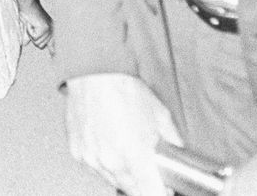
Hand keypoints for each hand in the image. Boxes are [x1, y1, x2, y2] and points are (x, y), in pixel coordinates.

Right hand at [20, 0, 53, 48]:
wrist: (27, 5)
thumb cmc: (27, 15)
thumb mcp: (29, 28)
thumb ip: (29, 36)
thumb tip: (24, 43)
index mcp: (51, 31)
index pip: (53, 44)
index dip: (53, 52)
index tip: (54, 59)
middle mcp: (53, 31)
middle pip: (40, 45)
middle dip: (32, 38)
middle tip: (31, 27)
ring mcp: (50, 30)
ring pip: (37, 42)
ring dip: (30, 34)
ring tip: (31, 24)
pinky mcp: (45, 28)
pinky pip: (35, 37)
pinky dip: (29, 30)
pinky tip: (31, 23)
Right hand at [65, 73, 181, 195]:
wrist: (94, 72)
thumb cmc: (123, 87)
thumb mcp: (161, 116)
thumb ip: (172, 142)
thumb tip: (178, 153)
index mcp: (135, 156)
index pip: (151, 194)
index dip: (160, 192)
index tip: (164, 188)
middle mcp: (111, 161)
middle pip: (132, 190)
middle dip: (143, 183)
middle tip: (147, 168)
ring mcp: (92, 158)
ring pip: (112, 180)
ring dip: (123, 173)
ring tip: (126, 150)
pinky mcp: (78, 151)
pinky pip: (95, 167)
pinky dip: (103, 161)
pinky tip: (109, 143)